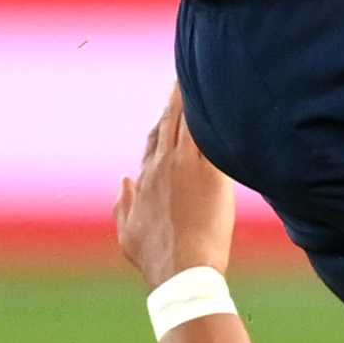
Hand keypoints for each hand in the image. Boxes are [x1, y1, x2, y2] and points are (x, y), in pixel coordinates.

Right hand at [116, 89, 235, 285]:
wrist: (182, 271)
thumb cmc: (158, 260)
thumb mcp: (128, 233)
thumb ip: (122, 205)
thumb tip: (122, 181)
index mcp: (144, 179)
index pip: (154, 140)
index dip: (163, 122)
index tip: (171, 106)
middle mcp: (161, 165)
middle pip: (169, 120)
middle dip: (177, 97)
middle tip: (186, 73)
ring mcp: (184, 164)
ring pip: (188, 118)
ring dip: (193, 95)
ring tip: (200, 71)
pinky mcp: (209, 171)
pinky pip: (211, 131)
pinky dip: (212, 111)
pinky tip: (222, 91)